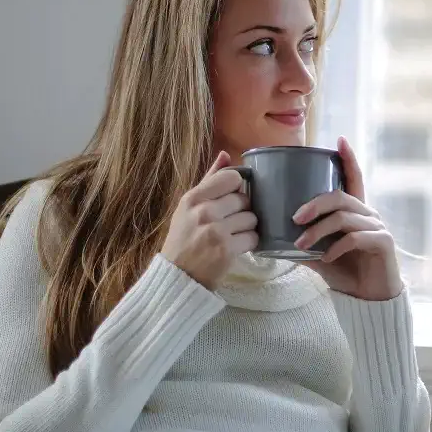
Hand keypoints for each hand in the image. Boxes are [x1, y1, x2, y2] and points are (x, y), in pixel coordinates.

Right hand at [159, 151, 257, 289]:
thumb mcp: (189, 206)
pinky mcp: (227, 250)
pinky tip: (237, 245)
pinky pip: (253, 237)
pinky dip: (249, 242)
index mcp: (193, 197)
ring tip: (233, 234)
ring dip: (247, 227)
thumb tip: (226, 154)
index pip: (232, 177)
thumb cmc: (184, 238)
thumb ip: (210, 179)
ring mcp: (216, 231)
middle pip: (244, 199)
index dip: (237, 187)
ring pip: (252, 218)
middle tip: (230, 221)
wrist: (177, 276)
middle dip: (242, 210)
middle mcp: (204, 211)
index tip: (231, 198)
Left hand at [292, 136, 403, 300]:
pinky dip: (336, 247)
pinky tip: (325, 258)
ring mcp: (378, 227)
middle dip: (315, 204)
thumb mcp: (319, 255)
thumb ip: (302, 245)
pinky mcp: (383, 243)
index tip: (340, 140)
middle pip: (341, 197)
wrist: (369, 300)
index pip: (354, 179)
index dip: (349, 159)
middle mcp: (369, 214)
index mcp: (355, 211)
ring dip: (319, 230)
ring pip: (344, 217)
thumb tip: (269, 241)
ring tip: (300, 244)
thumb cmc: (346, 273)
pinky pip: (356, 237)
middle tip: (295, 217)